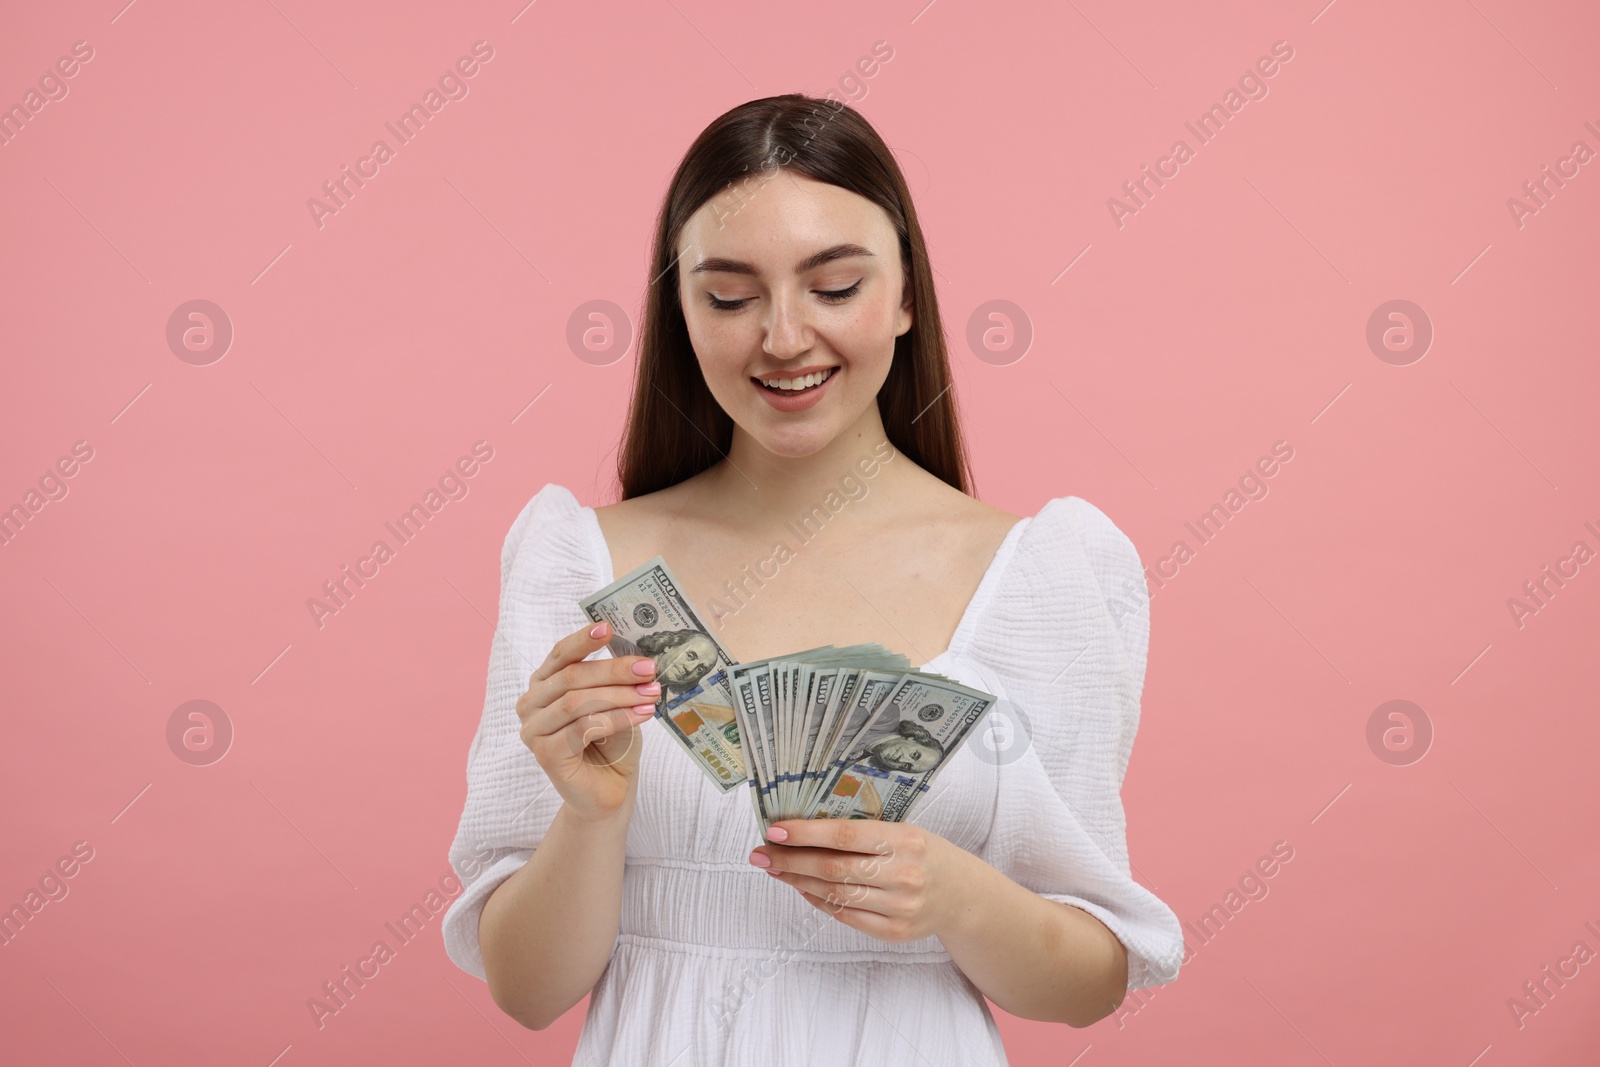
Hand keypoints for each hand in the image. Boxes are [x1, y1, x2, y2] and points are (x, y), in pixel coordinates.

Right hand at [517, 621, 657, 822]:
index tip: (608, 627)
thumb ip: (615, 679)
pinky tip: (642, 715)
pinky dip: (616, 718)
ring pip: (576, 702)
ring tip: (650, 694)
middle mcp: (532, 704)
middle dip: (614, 670)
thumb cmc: (610, 743)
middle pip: (571, 676)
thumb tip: (637, 654)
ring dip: (619, 695)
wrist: (608, 790)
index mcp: (544, 684)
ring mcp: (533, 730)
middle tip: (648, 668)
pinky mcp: (545, 755)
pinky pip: (582, 728)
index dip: (583, 639)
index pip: (560, 654)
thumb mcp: (615, 702)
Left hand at [749, 819, 976, 942]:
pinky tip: (802, 889)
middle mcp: (903, 874)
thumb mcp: (903, 830)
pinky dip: (819, 901)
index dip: (806, 833)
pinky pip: (845, 916)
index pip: (845, 834)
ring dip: (798, 881)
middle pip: (833, 868)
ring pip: (835, 894)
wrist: (963, 894)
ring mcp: (899, 907)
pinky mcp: (894, 932)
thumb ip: (862, 831)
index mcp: (905, 840)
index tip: (775, 830)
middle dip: (790, 860)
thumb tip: (803, 829)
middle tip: (761, 853)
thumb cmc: (924, 853)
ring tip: (775, 869)